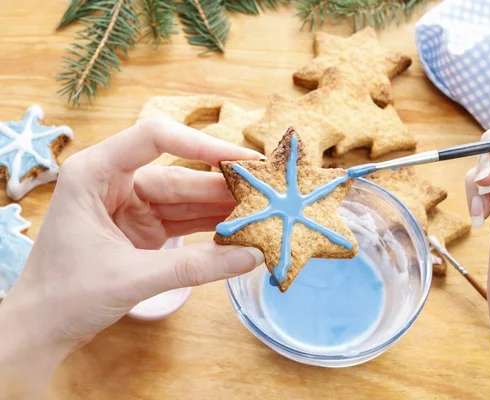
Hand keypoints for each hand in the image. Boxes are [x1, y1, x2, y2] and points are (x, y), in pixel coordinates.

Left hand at [0, 117, 264, 398]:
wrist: (41, 328)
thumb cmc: (65, 295)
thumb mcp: (131, 277)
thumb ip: (194, 267)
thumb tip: (252, 256)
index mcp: (95, 172)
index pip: (154, 138)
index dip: (201, 144)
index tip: (243, 160)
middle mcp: (116, 180)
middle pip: (180, 174)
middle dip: (224, 186)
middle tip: (269, 193)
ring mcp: (132, 204)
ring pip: (187, 199)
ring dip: (223, 209)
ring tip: (264, 214)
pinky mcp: (144, 227)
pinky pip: (186, 221)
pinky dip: (212, 228)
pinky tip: (240, 232)